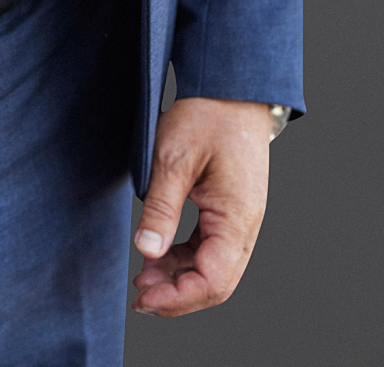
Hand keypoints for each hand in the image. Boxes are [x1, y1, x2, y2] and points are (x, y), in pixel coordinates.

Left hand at [132, 97, 273, 315]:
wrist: (231, 86)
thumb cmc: (207, 116)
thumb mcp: (174, 158)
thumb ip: (161, 208)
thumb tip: (147, 251)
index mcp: (237, 218)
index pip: (213, 281)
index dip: (177, 298)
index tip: (142, 298)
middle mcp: (245, 226)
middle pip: (216, 282)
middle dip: (177, 295)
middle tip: (138, 295)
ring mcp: (240, 218)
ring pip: (213, 267)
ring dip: (180, 278)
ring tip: (144, 277)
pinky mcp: (230, 209)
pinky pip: (210, 247)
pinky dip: (185, 258)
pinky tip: (160, 254)